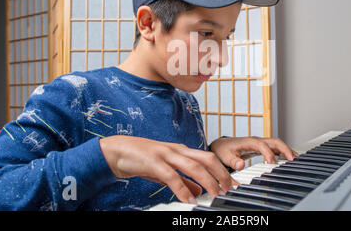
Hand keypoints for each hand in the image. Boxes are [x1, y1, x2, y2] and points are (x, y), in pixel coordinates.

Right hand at [99, 136, 234, 203]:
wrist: (118, 152)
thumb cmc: (143, 160)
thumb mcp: (167, 172)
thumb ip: (184, 181)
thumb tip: (199, 192)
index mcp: (182, 151)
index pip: (209, 158)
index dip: (222, 171)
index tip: (232, 184)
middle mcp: (178, 150)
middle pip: (206, 158)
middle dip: (220, 174)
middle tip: (228, 189)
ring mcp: (166, 155)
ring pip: (193, 166)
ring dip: (206, 181)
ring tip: (215, 194)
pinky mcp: (154, 162)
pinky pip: (171, 176)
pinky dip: (182, 189)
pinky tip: (188, 200)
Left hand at [209, 136, 298, 170]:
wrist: (221, 146)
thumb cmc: (223, 150)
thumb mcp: (225, 157)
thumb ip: (233, 161)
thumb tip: (241, 165)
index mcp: (248, 142)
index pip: (262, 145)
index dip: (269, 153)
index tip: (272, 164)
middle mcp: (256, 140)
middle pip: (274, 141)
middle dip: (284, 149)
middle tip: (292, 160)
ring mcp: (260, 143)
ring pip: (277, 143)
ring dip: (287, 150)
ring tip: (296, 160)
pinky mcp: (262, 147)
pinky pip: (275, 148)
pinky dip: (284, 152)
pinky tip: (289, 158)